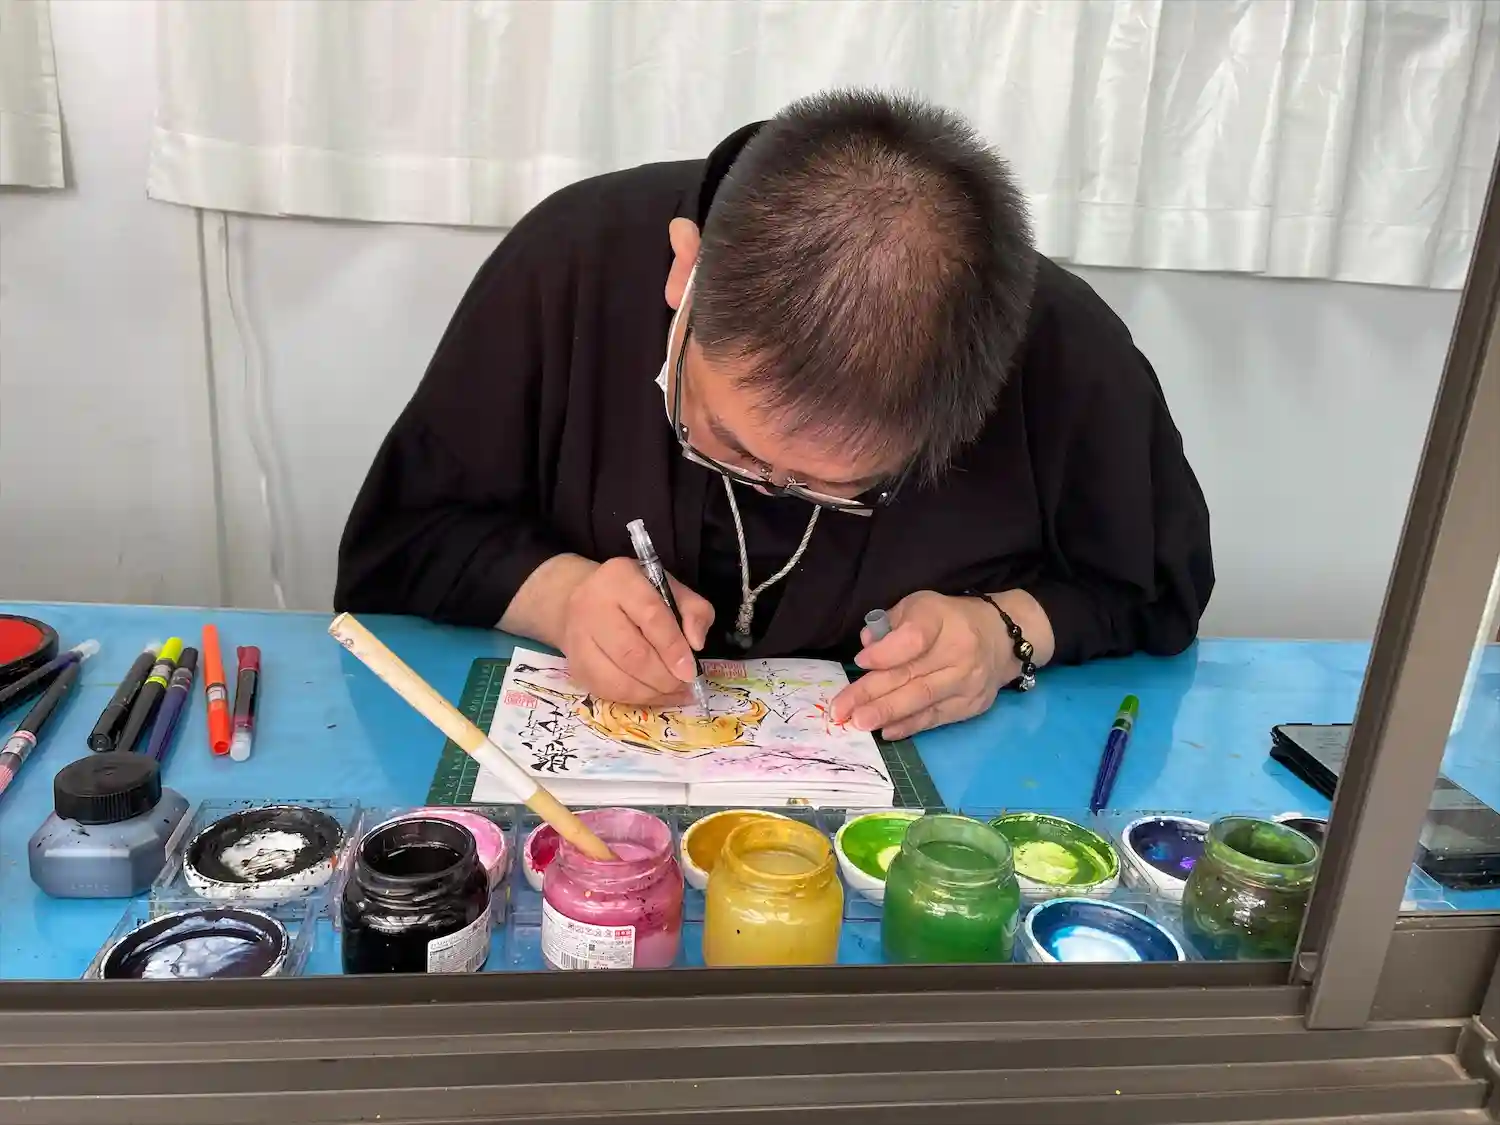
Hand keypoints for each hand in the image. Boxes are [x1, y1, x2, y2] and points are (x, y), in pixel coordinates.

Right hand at [559, 557, 714, 705]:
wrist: (582, 600)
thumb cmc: (635, 594)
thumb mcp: (670, 589)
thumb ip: (694, 611)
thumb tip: (696, 644)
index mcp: (620, 578)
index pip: (650, 615)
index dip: (673, 647)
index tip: (690, 671)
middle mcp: (591, 605)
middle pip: (631, 653)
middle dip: (663, 677)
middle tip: (684, 684)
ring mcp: (578, 638)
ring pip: (617, 679)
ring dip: (651, 692)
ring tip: (673, 692)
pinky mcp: (574, 665)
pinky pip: (607, 691)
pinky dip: (635, 699)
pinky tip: (654, 695)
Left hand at [830, 591, 1016, 738]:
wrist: (1002, 638)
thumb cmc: (948, 620)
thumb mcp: (920, 606)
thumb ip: (891, 623)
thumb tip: (867, 644)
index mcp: (941, 618)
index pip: (914, 638)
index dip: (886, 653)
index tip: (860, 663)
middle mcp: (959, 651)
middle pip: (911, 674)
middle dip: (871, 693)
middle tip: (840, 709)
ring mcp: (967, 681)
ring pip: (921, 700)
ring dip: (886, 714)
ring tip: (858, 723)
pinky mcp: (971, 704)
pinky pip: (935, 718)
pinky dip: (909, 726)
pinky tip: (886, 731)